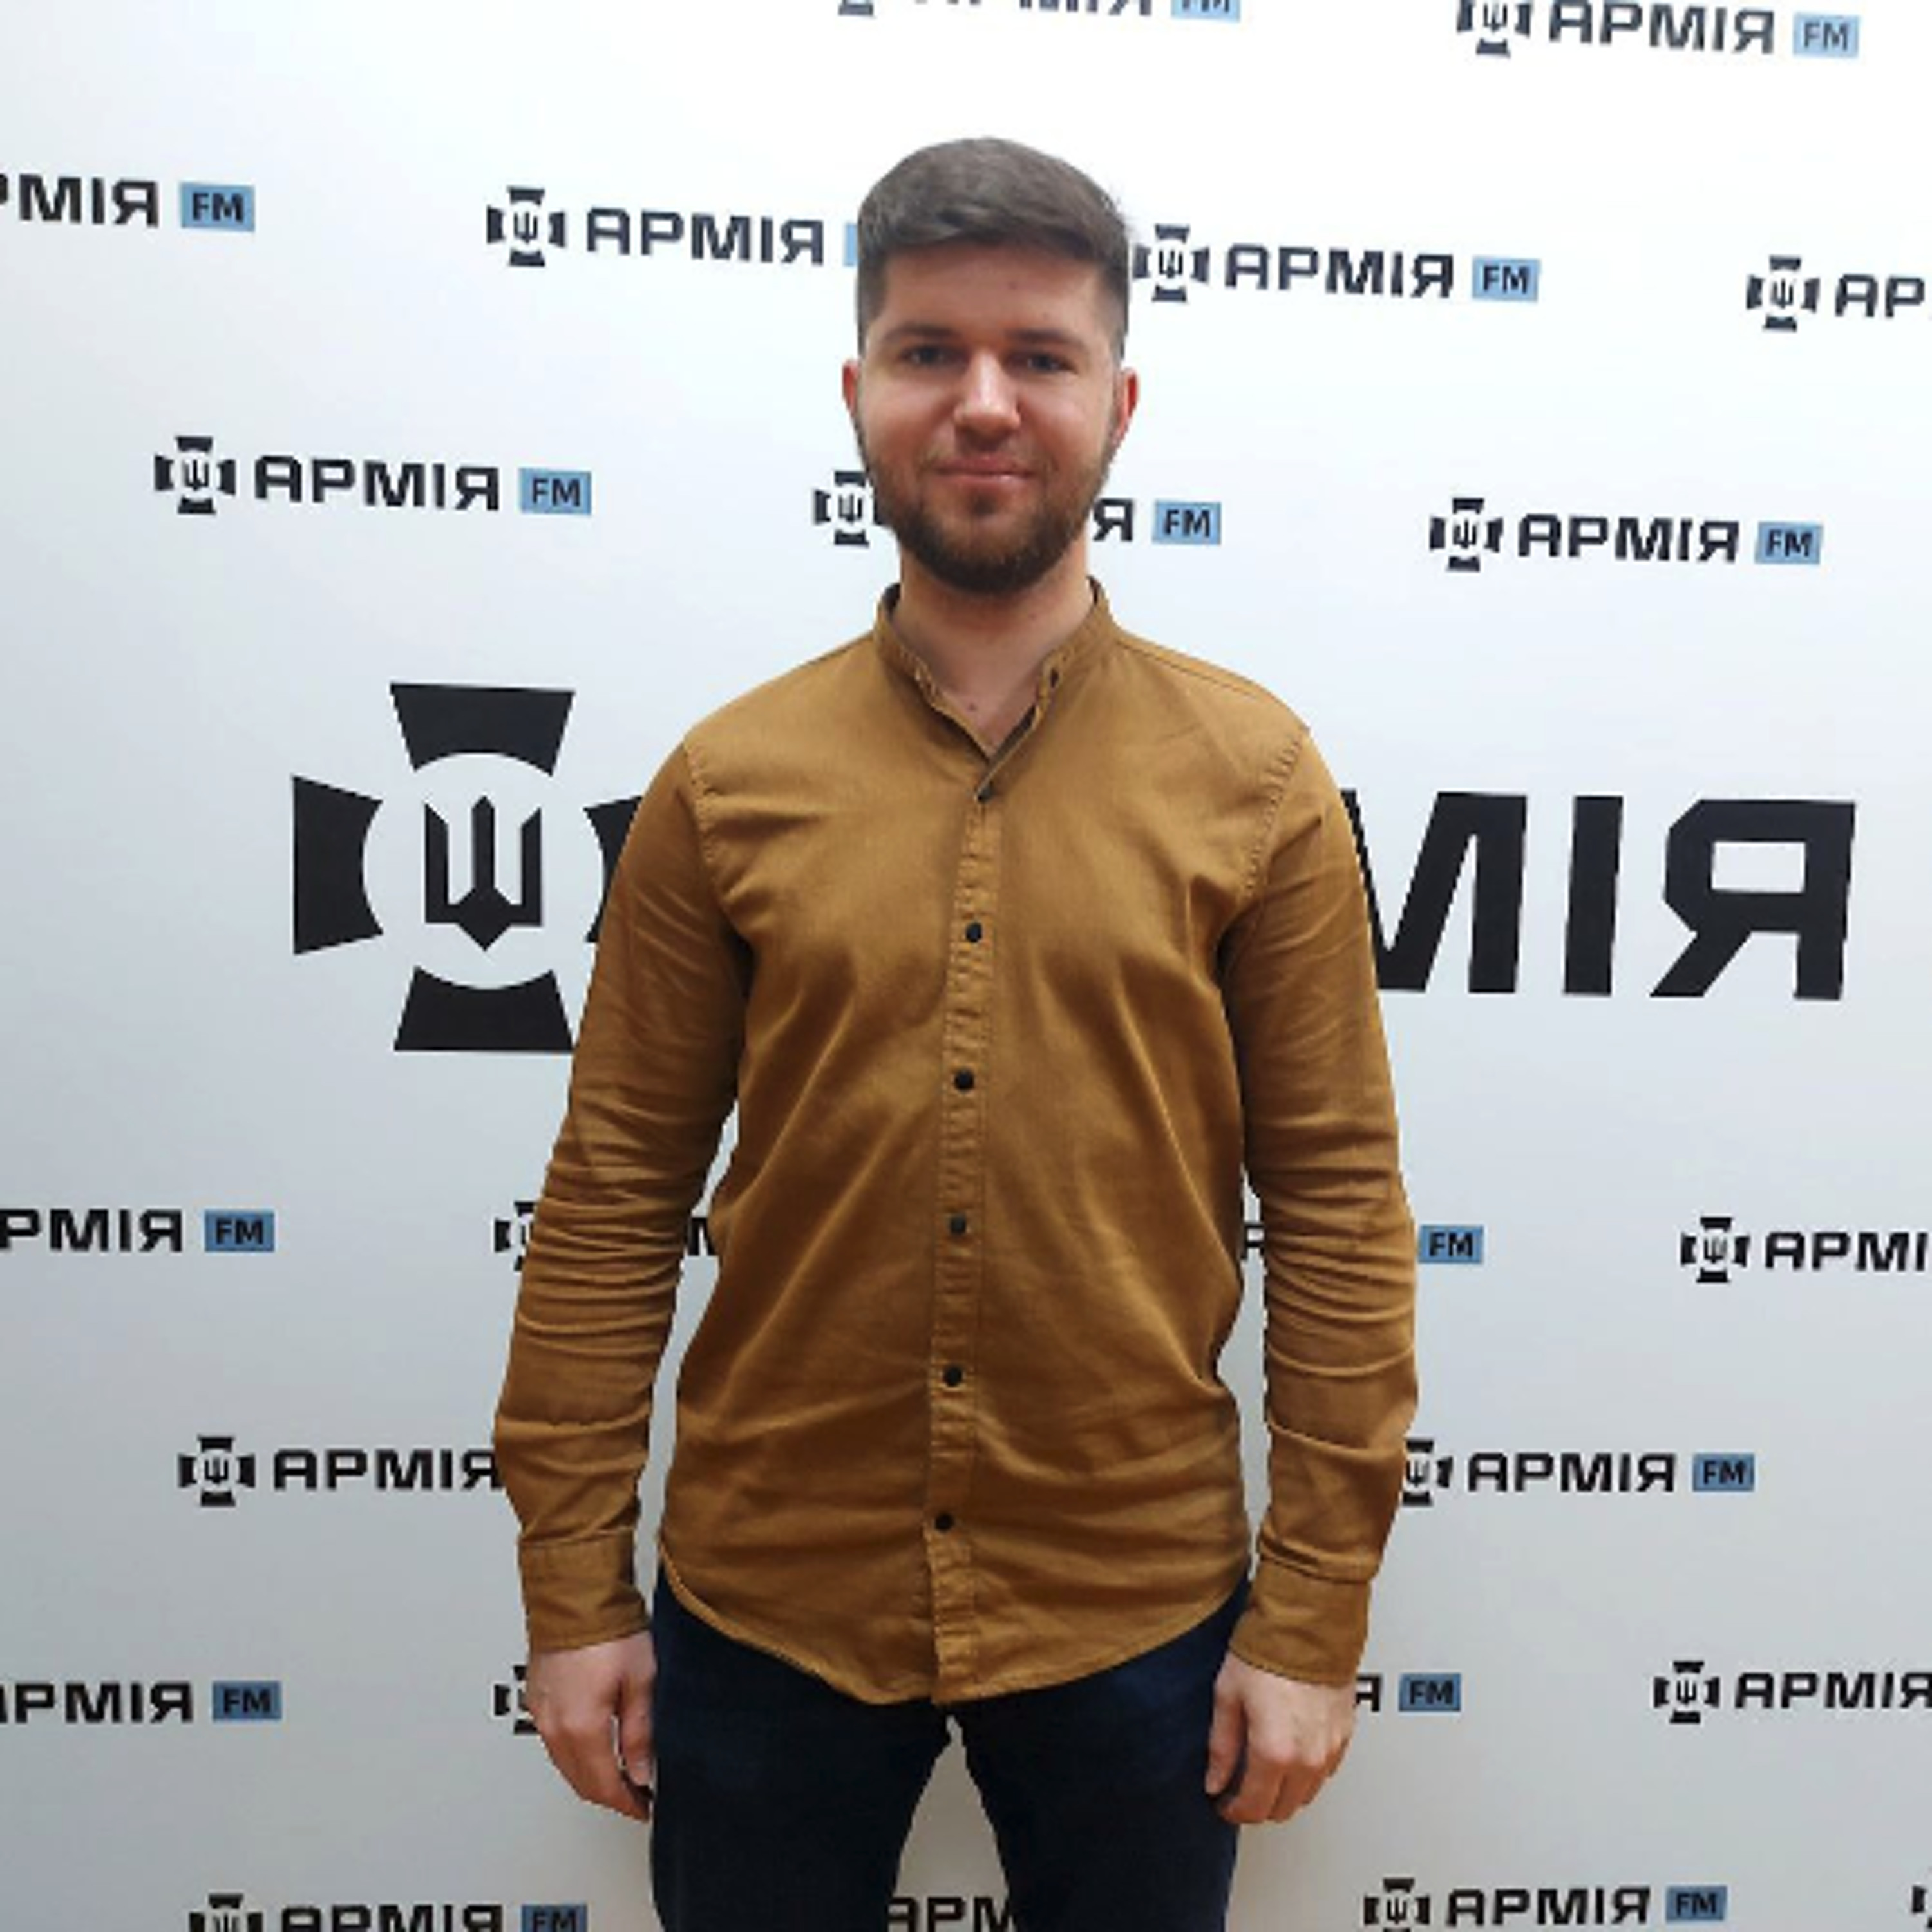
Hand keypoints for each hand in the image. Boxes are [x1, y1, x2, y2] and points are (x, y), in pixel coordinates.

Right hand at [524, 1631, 656, 1820]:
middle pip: (582, 1783)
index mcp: (582, 1727)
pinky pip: (555, 1743)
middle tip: (637, 1794)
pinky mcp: (537, 1700)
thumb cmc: (608, 1629)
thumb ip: (640, 1733)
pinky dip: (575, 1755)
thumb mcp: (640, 1681)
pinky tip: (595, 1747)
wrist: (575, 1595)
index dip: (627, 1803)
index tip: (644, 1807)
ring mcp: (542, 1714)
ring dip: (592, 1777)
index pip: (605, 1786)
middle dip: (610, 1795)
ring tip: (622, 1772)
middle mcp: (555, 1727)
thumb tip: (643, 1771)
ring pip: (566, 1766)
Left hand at [1204, 1651, 1353, 1824]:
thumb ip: (1222, 1746)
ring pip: (1306, 1794)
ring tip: (1263, 1769)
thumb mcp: (1228, 1696)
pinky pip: (1325, 1772)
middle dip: (1258, 1805)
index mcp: (1275, 1753)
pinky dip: (1306, 1772)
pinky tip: (1290, 1753)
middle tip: (1239, 1788)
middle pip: (1282, 1809)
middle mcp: (1308, 1759)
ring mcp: (1330, 1749)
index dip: (1233, 1811)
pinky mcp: (1345, 1736)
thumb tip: (1215, 1780)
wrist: (1309, 1624)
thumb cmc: (1268, 1651)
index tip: (1223, 1802)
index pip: (1254, 1808)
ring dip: (1284, 1791)